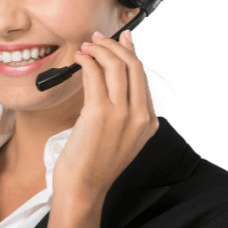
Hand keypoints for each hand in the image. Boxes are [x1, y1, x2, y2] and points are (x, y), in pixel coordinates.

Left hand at [52, 30, 158, 205]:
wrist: (83, 188)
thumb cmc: (94, 165)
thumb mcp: (118, 137)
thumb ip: (120, 110)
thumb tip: (106, 78)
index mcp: (148, 123)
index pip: (142, 77)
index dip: (131, 52)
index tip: (121, 39)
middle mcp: (140, 116)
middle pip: (133, 66)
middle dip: (115, 45)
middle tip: (98, 38)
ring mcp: (122, 114)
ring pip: (116, 66)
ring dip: (99, 49)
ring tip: (86, 47)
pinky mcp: (100, 112)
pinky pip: (95, 74)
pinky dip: (87, 60)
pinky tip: (79, 58)